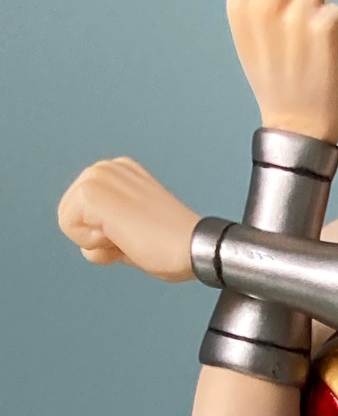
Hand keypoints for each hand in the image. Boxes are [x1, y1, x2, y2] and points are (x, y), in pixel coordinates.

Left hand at [57, 158, 197, 281]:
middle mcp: (107, 167)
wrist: (192, 246)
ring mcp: (98, 176)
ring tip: (128, 236)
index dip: (104, 235)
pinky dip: (92, 242)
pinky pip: (68, 226)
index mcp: (120, 172)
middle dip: (95, 237)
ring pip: (67, 219)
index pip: (83, 212)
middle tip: (132, 238)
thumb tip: (92, 249)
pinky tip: (122, 236)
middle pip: (70, 214)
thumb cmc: (173, 245)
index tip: (136, 235)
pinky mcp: (92, 192)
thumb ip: (109, 234)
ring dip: (95, 240)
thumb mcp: (134, 234)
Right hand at [226, 0, 337, 143]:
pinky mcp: (324, 28)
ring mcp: (295, 16)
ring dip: (316, 13)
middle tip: (296, 23)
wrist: (297, 125)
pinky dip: (336, 29)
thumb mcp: (247, 40)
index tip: (274, 6)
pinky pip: (336, 10)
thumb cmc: (274, 82)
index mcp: (238, 10)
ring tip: (310, 46)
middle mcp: (262, 7)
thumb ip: (254, 5)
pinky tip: (325, 53)